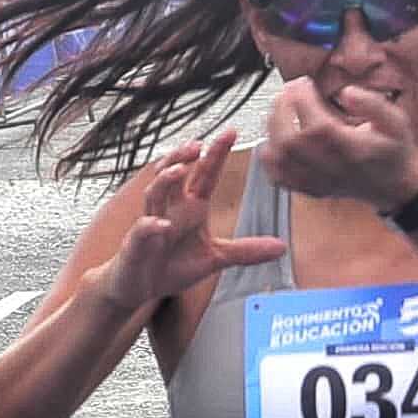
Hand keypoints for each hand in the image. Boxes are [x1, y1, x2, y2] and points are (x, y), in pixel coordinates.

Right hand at [88, 137, 285, 315]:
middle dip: (183, 157)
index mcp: (191, 208)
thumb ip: (245, 251)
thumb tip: (281, 247)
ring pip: (154, 194)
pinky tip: (161, 224)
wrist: (138, 285)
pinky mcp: (136, 244)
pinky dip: (151, 226)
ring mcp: (151, 223)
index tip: (231, 131)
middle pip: (174, 174)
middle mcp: (170, 209)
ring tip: (179, 170)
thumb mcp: (215, 258)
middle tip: (198, 144)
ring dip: (165, 180)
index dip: (216, 154)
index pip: (205, 175)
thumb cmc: (172, 266)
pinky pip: (142, 230)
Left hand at [256, 73, 417, 208]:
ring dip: (272, 129)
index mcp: (353, 150)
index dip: (303, 101)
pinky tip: (274, 140)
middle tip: (287, 92)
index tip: (302, 83)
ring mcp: (318, 181)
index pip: (317, 126)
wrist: (395, 185)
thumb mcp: (396, 122)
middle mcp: (332, 168)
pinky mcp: (309, 188)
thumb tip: (347, 92)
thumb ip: (374, 104)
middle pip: (292, 142)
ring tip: (280, 109)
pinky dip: (269, 158)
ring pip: (281, 159)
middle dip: (282, 111)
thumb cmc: (393, 151)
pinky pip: (278, 177)